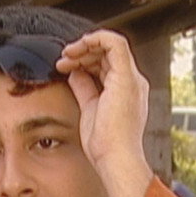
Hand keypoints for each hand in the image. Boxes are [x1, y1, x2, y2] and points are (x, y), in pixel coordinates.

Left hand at [55, 30, 149, 174]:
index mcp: (126, 91)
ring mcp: (131, 79)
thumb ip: (84, 89)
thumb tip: (75, 73)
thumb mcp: (89, 109)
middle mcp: (132, 82)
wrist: (115, 157)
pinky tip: (78, 47)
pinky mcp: (126, 77)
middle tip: (63, 61)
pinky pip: (114, 43)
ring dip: (84, 46)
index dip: (85, 60)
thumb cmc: (105, 144)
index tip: (65, 67)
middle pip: (108, 53)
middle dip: (82, 52)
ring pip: (110, 45)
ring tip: (66, 57)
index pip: (106, 64)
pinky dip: (95, 39)